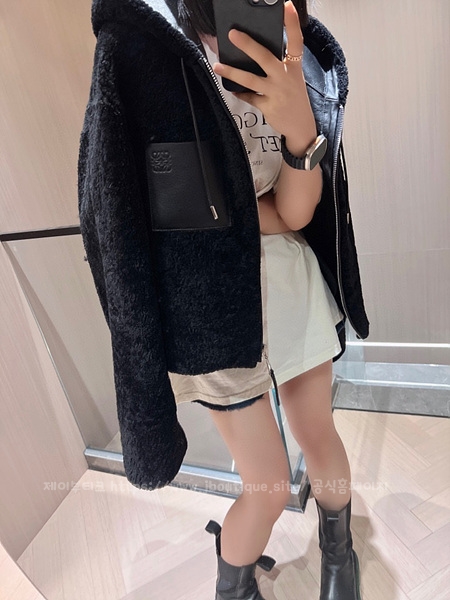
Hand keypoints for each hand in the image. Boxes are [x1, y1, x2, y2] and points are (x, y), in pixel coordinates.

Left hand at [212, 1, 316, 152]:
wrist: (301, 126)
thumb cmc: (294, 98)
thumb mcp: (293, 78)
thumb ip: (280, 65)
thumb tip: (255, 52)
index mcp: (294, 67)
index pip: (296, 41)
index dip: (292, 23)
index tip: (286, 6)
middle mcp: (285, 78)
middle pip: (265, 58)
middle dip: (248, 45)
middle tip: (233, 34)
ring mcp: (276, 92)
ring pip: (250, 80)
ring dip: (232, 72)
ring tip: (217, 66)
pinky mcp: (268, 106)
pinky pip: (249, 97)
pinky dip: (241, 93)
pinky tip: (233, 89)